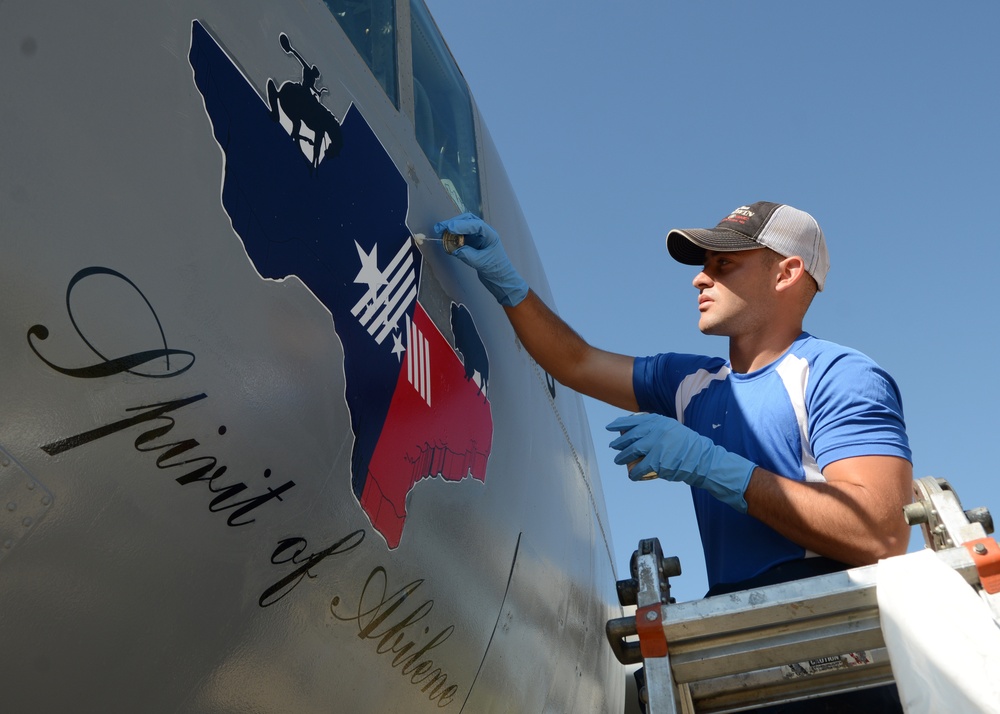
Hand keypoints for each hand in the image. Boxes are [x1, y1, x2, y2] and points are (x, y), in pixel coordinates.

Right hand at [433, 213, 527, 306]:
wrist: (499, 278)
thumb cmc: (496, 270)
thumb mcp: (481, 263)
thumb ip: (468, 255)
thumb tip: (455, 250)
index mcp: (490, 235)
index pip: (476, 225)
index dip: (462, 225)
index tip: (450, 228)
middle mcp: (483, 233)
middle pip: (468, 221)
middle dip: (453, 223)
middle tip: (440, 227)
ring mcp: (477, 237)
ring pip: (462, 227)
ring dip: (451, 228)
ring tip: (439, 232)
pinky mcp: (471, 243)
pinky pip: (460, 236)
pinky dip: (451, 237)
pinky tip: (444, 240)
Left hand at [606, 413, 755, 512]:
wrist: (702, 460)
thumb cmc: (687, 445)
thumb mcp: (672, 428)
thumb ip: (658, 427)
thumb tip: (639, 430)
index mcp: (659, 421)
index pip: (634, 420)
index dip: (619, 424)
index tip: (610, 427)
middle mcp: (657, 431)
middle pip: (631, 436)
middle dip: (619, 442)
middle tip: (613, 446)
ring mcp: (656, 446)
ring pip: (632, 451)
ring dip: (622, 457)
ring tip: (618, 460)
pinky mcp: (658, 462)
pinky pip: (640, 468)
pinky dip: (634, 473)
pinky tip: (631, 475)